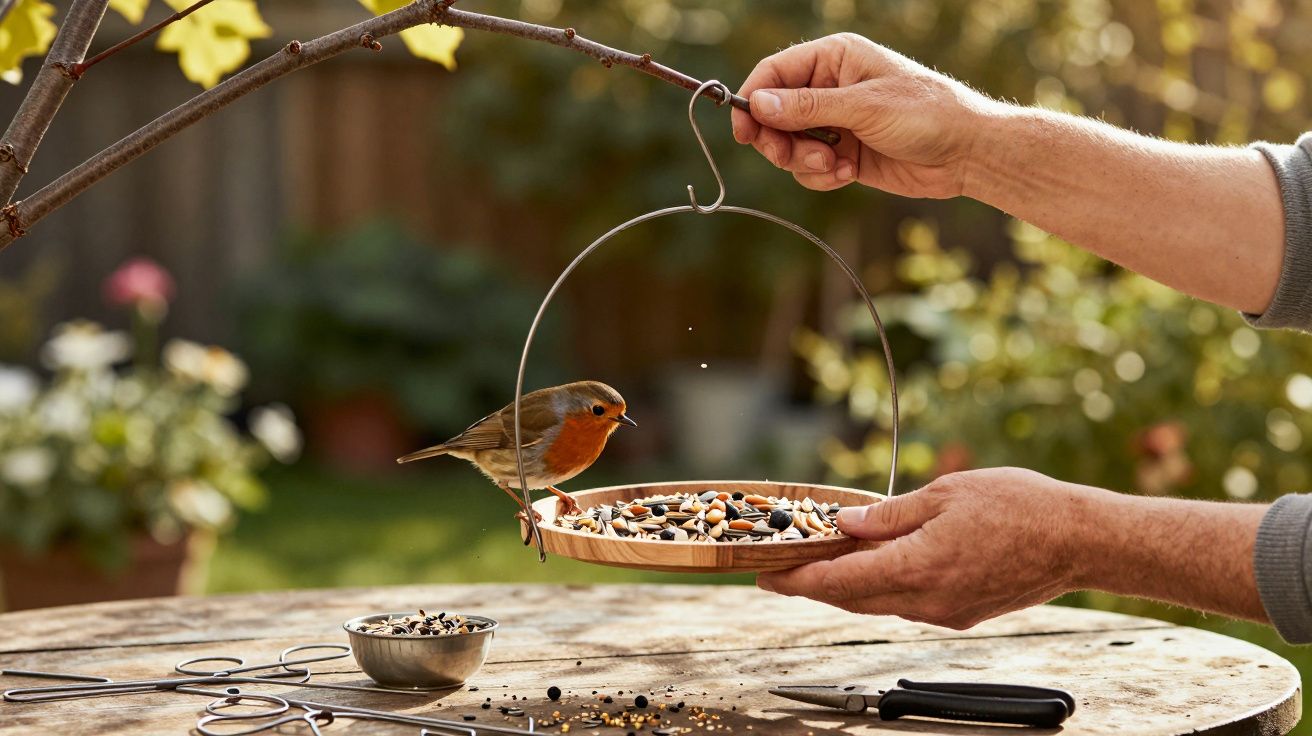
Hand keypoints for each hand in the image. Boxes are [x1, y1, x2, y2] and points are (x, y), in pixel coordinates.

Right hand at [731, 33, 994, 198]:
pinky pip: (809, 169)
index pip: (774, 74)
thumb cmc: (925, 114)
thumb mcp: (864, 107)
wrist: (966, 152)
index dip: (752, 101)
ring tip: (837, 167)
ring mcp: (834, 122)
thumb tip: (758, 103)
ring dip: (805, 162)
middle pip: (773, 114)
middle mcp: (829, 87)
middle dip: (780, 141)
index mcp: (833, 59)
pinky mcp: (842, 153)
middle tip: (794, 158)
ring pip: (788, 146)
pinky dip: (822, 177)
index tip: (745, 133)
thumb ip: (808, 107)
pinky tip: (850, 174)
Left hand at [757, 468, 1088, 629]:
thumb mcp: (945, 493)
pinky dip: (881, 588)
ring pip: (879, 604)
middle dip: (812, 585)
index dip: (798, 579)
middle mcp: (927, 601)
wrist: (1080, 540)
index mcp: (917, 567)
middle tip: (781, 571)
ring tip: (820, 564)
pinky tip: (874, 567)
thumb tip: (848, 521)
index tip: (767, 575)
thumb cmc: (1021, 509)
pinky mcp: (962, 614)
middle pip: (852, 599)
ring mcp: (945, 612)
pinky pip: (907, 604)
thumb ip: (890, 513)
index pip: (839, 581)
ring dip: (846, 587)